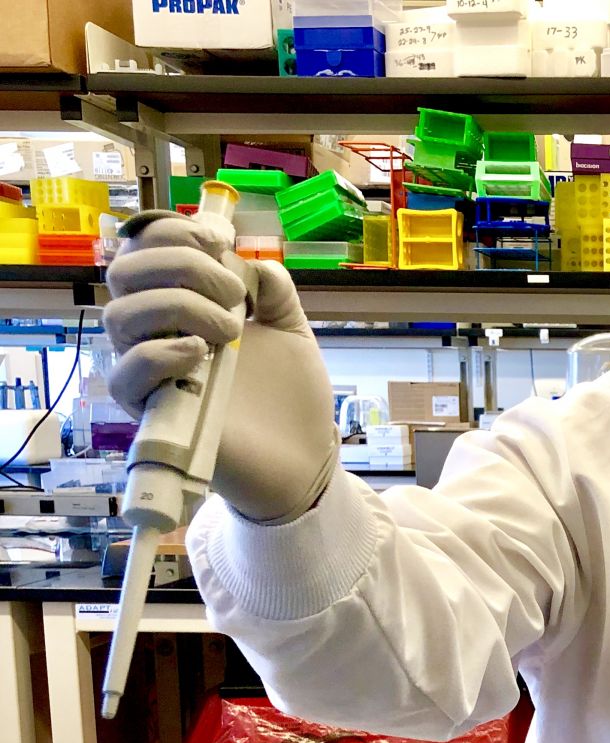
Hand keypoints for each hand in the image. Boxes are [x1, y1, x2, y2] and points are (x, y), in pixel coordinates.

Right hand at [104, 211, 338, 522]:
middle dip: (179, 265)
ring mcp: (152, 372)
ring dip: (178, 306)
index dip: (172, 234)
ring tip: (230, 331)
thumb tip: (251, 261)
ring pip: (119, 316)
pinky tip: (199, 353)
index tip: (217, 244)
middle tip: (232, 293)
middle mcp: (158, 332)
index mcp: (184, 304)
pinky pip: (124, 374)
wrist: (305, 455)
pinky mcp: (153, 413)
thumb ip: (275, 290)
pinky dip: (159, 353)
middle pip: (125, 273)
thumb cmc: (290, 394)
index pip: (146, 251)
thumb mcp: (291, 329)